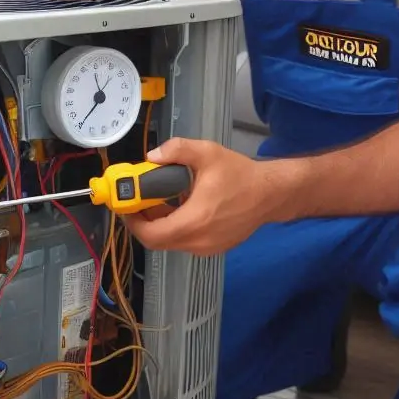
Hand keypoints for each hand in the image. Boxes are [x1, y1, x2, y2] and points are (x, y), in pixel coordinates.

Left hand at [123, 138, 267, 254]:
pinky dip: (175, 228)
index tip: (127, 206)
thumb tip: (152, 156)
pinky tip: (178, 208)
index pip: (152, 235)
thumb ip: (177, 150)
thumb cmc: (239, 174)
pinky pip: (185, 242)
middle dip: (143, 223)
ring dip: (159, 225)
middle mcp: (198, 241)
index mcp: (194, 221)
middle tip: (138, 202)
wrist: (271, 194)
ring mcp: (207, 248)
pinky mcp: (214, 248)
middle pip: (157, 241)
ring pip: (171, 243)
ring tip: (157, 202)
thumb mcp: (207, 153)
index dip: (133, 223)